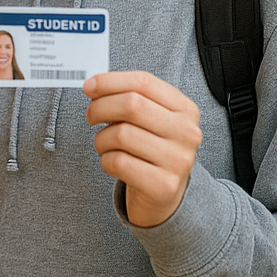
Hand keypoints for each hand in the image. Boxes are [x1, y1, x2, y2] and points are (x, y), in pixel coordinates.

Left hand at [84, 70, 202, 227]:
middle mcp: (187, 133)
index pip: (144, 82)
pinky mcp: (163, 185)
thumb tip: (93, 84)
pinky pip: (118, 162)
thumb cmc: (149, 149)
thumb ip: (127, 96)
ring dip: (102, 138)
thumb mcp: (149, 119)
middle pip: (131, 105)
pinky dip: (106, 160)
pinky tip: (114, 163)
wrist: (165, 195)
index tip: (89, 85)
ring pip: (121, 134)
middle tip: (91, 115)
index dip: (110, 81)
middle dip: (100, 107)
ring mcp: (178, 160)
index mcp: (186, 109)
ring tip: (106, 144)